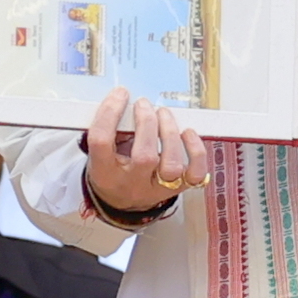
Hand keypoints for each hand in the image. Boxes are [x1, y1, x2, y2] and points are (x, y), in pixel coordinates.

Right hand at [84, 84, 199, 216]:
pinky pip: (195, 174)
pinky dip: (196, 152)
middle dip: (147, 123)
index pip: (102, 142)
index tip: (120, 95)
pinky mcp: (178, 188)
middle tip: (144, 104)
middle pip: (144, 156)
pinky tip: (188, 133)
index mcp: (104, 173)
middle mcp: (131, 184)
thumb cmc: (112, 170)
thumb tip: (126, 101)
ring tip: (163, 114)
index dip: (110, 113)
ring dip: (170, 133)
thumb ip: (110, 129)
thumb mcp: (100, 152)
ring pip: (171, 165)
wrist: (122, 203)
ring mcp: (157, 189)